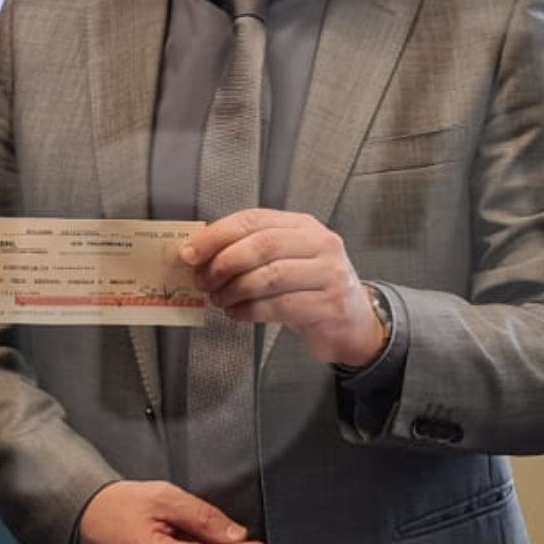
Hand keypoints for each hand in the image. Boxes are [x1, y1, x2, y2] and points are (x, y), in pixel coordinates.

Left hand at [181, 208, 385, 370]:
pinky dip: (250, 311)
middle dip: (223, 264)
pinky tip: (238, 314)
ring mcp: (329, 274)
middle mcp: (319, 244)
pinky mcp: (329, 305)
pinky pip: (279, 306)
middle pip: (261, 245)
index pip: (253, 220)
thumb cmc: (310, 288)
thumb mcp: (285, 260)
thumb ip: (249, 252)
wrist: (352, 323)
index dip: (216, 235)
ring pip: (270, 276)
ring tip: (220, 299)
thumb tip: (199, 255)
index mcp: (302, 225)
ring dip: (234, 290)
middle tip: (203, 281)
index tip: (191, 252)